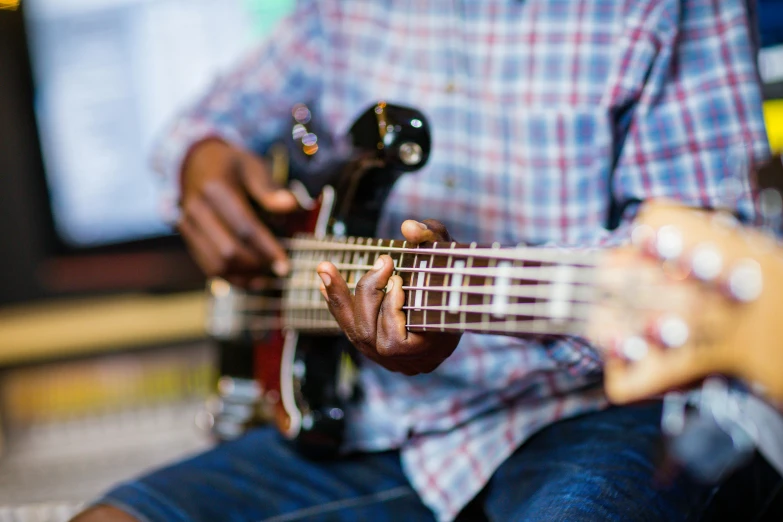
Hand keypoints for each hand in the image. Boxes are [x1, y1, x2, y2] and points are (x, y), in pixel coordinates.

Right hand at [177, 139, 298, 285]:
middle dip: (256, 264)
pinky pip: (208, 266)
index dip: (267, 249)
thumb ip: (269, 189)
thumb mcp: (252, 166)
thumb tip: (291, 205)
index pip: (245, 227)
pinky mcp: (187, 238)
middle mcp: (196, 209)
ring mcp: (188, 225)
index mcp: (215, 188)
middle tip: (278, 270)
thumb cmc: (231, 165)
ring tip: (266, 277)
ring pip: (216, 264)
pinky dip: (230, 278)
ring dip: (243, 276)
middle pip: (228, 250)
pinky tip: (251, 280)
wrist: (196, 162)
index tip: (285, 265)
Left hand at [317, 220, 461, 374]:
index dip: (389, 310)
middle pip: (369, 336)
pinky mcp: (381, 351)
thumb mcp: (448, 251)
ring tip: (325, 268)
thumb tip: (408, 227)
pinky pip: (353, 330)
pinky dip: (339, 305)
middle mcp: (409, 362)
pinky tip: (326, 283)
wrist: (462, 297)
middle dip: (367, 294)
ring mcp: (394, 360)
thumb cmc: (455, 276)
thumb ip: (432, 237)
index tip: (397, 279)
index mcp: (430, 350)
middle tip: (380, 262)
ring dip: (340, 298)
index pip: (394, 342)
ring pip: (356, 335)